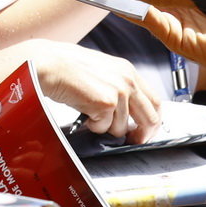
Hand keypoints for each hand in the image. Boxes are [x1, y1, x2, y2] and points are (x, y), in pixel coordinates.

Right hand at [24, 40, 160, 141]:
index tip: (143, 131)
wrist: (50, 64)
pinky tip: (83, 111)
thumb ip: (117, 88)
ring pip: (121, 128)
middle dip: (142, 135)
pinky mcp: (107, 103)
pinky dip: (92, 125)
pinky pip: (104, 128)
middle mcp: (129, 80)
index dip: (151, 121)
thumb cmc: (68, 68)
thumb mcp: (102, 72)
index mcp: (129, 71)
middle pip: (151, 118)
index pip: (155, 101)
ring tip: (89, 113)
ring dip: (105, 127)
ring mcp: (120, 92)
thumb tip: (124, 113)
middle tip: (131, 141)